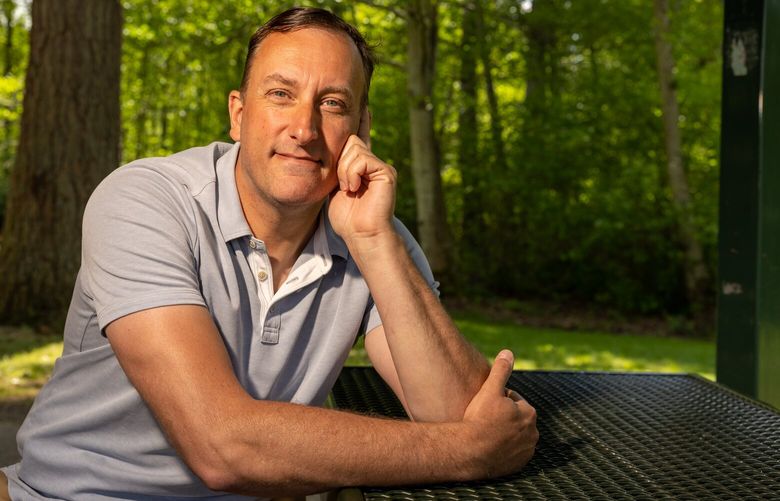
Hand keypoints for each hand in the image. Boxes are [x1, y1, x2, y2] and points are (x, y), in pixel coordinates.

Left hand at [328, 107, 397, 242]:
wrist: (361, 234)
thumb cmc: (347, 217)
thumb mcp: (334, 187)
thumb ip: (335, 168)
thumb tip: (327, 149)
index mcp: (361, 166)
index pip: (359, 137)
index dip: (361, 121)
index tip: (363, 104)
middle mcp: (374, 163)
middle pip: (350, 140)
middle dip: (339, 161)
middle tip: (343, 185)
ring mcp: (381, 167)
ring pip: (354, 149)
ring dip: (344, 171)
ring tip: (349, 189)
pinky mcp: (386, 172)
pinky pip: (362, 159)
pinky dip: (352, 174)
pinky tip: (354, 189)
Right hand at [461, 350, 537, 477]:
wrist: (470, 452)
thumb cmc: (479, 419)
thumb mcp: (490, 390)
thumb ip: (501, 370)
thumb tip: (508, 352)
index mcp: (529, 412)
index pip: (513, 400)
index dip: (497, 400)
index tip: (485, 406)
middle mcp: (533, 433)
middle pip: (515, 418)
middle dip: (502, 417)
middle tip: (483, 419)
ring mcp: (526, 451)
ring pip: (514, 435)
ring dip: (504, 433)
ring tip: (485, 433)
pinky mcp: (519, 465)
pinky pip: (512, 453)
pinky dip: (504, 449)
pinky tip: (490, 446)